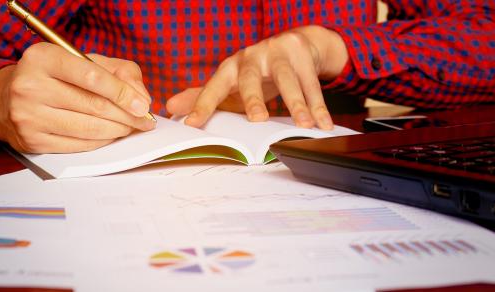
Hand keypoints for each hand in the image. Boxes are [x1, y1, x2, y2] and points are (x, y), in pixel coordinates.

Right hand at [0, 42, 155, 152]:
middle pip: (93, 106)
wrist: (6, 100)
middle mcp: (30, 86)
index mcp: (42, 58)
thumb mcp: (82, 61)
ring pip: (88, 128)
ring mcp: (28, 116)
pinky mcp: (32, 141)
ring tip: (130, 127)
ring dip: (117, 131)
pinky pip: (78, 145)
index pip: (91, 76)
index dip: (123, 93)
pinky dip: (101, 142)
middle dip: (126, 116)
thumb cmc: (54, 77)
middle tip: (144, 121)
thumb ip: (119, 71)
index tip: (143, 105)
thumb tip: (141, 98)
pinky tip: (110, 136)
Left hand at [167, 25, 348, 129]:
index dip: (202, 104)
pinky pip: (312, 82)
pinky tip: (324, 123)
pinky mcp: (301, 52)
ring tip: (304, 124)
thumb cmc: (260, 70)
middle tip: (257, 120)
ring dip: (297, 102)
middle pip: (251, 77)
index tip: (192, 125)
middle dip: (254, 98)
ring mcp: (278, 52)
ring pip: (287, 78)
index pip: (214, 86)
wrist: (296, 44)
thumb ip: (205, 95)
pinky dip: (320, 105)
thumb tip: (171, 107)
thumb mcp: (232, 84)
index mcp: (231, 67)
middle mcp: (253, 57)